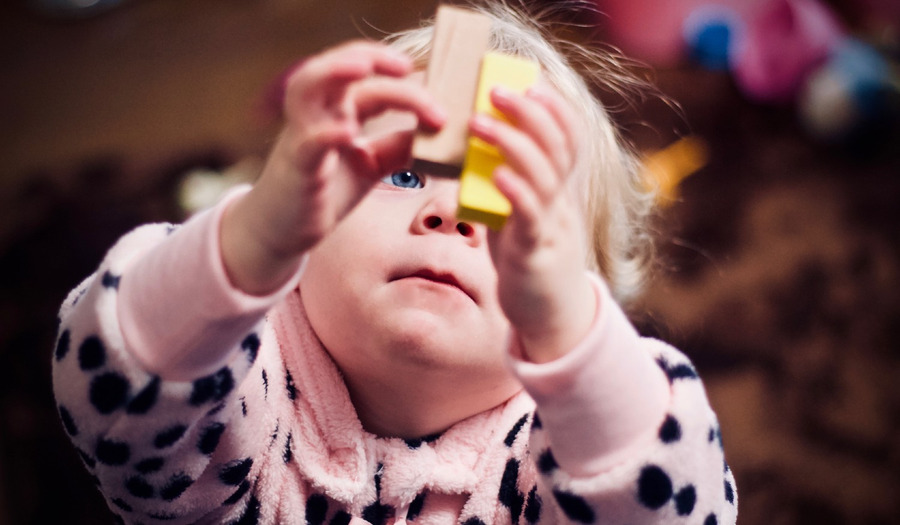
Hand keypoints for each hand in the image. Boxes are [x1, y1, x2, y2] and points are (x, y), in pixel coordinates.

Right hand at [222, 41, 444, 293]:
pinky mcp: (297, 167)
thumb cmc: (326, 190)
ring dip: (333, 70)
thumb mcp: (371, 164)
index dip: (396, 74)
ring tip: (364, 67)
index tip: (431, 83)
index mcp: (336, 109)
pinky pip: (307, 143)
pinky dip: (326, 133)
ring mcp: (302, 137)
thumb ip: (399, 146)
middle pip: (334, 66)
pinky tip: (349, 132)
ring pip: (306, 87)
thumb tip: (438, 133)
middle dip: (367, 55)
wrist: (284, 229)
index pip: (365, 78)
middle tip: (405, 64)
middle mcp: (316, 114)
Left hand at [469, 83, 595, 362]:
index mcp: (559, 191)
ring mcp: (552, 228)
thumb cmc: (529, 261)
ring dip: (511, 143)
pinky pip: (530, 217)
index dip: (555, 107)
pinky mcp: (535, 254)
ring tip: (480, 121)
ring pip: (543, 176)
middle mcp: (561, 204)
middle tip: (497, 88)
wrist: (549, 317)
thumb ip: (508, 186)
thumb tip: (475, 153)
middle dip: (529, 112)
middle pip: (556, 147)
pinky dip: (515, 192)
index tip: (532, 81)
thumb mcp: (520, 216)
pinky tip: (495, 173)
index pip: (569, 139)